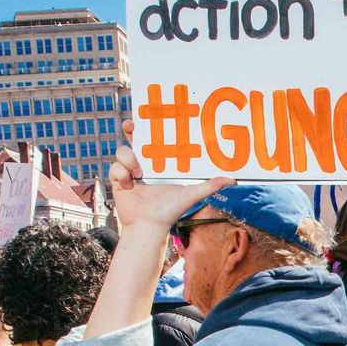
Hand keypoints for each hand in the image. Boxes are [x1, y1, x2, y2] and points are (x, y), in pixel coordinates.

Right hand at [110, 120, 232, 233]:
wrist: (148, 227)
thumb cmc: (169, 212)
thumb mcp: (190, 194)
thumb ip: (209, 186)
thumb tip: (232, 180)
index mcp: (159, 165)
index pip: (154, 141)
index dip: (150, 128)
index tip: (147, 118)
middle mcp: (144, 166)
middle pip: (134, 140)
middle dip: (131, 130)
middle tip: (131, 125)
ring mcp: (129, 172)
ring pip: (122, 152)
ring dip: (128, 158)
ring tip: (137, 172)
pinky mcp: (118, 181)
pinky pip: (113, 168)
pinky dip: (120, 174)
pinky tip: (128, 184)